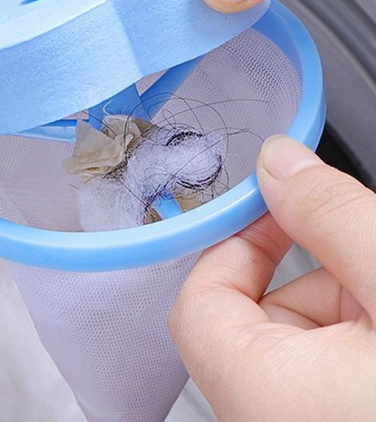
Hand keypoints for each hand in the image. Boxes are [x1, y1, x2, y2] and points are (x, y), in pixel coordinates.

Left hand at [170, 135, 375, 419]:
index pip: (200, 301)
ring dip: (356, 305)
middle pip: (259, 317)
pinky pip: (334, 372)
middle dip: (319, 273)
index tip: (280, 208)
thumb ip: (332, 216)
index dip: (236, 242)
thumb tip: (277, 162)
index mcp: (266, 396)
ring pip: (307, 344)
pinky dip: (367, 340)